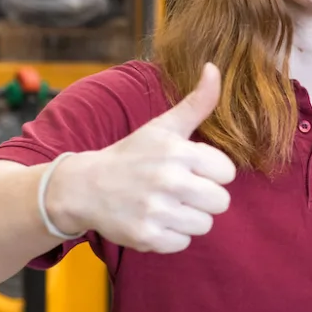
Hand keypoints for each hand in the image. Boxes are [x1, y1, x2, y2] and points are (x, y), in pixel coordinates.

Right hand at [46, 62, 237, 253]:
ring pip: (204, 225)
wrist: (83, 187)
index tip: (191, 169)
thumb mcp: (163, 126)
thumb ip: (196, 102)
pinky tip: (154, 220)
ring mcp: (156, 210)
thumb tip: (215, 68)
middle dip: (204, 197)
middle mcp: (167, 180)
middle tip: (179, 190)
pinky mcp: (146, 236)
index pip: (228, 172)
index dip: (212, 172)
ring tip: (166, 205)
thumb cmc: (131, 155)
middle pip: (221, 202)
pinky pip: (182, 243)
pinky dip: (171, 236)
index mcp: (177, 151)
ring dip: (188, 218)